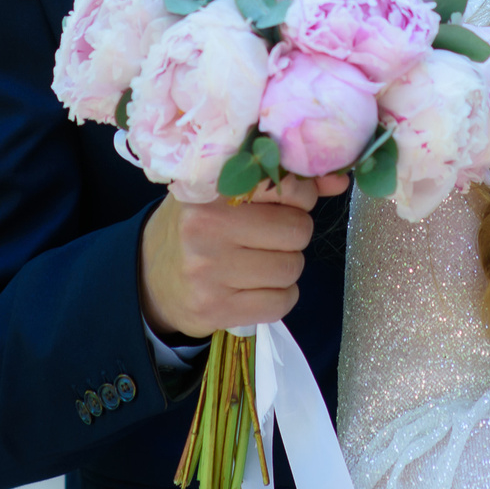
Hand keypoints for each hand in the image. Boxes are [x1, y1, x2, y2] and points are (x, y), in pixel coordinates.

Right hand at [140, 171, 349, 339]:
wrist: (150, 278)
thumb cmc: (199, 225)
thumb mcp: (228, 192)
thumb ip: (285, 181)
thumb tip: (340, 179)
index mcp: (211, 188)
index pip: (286, 184)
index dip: (298, 195)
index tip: (283, 202)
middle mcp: (206, 227)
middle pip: (297, 230)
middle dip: (293, 234)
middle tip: (269, 236)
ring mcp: (209, 272)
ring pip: (292, 268)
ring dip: (286, 266)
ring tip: (259, 260)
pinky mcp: (215, 309)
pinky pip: (281, 303)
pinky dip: (280, 296)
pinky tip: (258, 287)